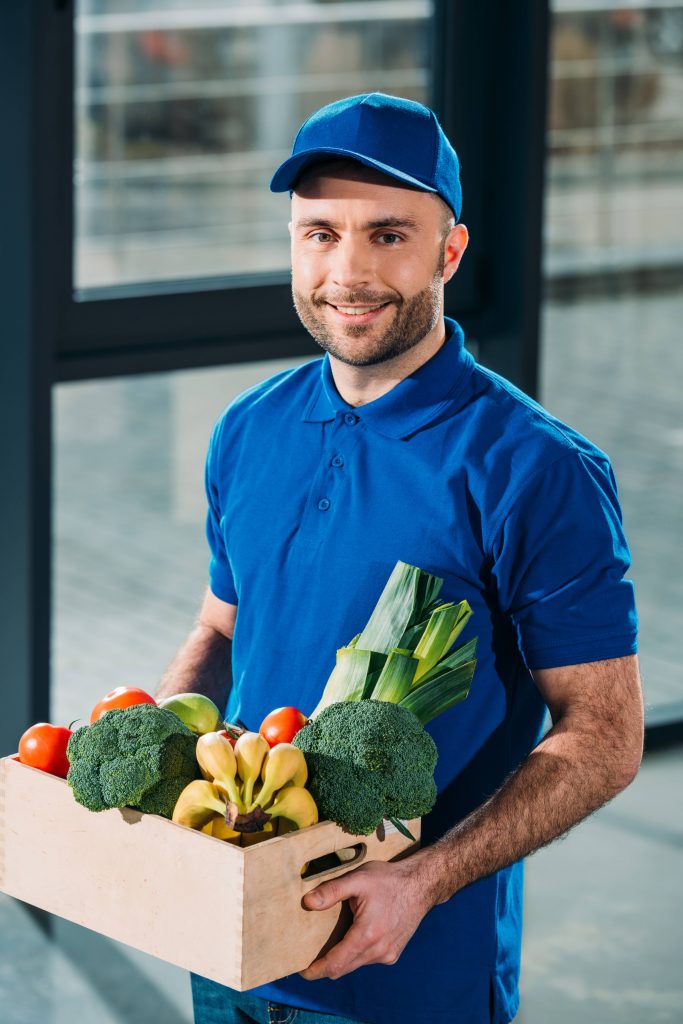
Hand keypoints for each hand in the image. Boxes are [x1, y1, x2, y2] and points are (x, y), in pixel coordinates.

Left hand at [298, 857, 431, 980]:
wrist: (421, 885)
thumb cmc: (388, 880)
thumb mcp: (358, 879)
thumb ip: (332, 891)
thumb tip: (307, 902)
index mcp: (367, 935)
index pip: (335, 964)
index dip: (317, 970)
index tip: (303, 971)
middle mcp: (378, 951)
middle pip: (343, 968)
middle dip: (326, 966)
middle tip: (310, 956)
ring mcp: (388, 954)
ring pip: (356, 964)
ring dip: (342, 958)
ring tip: (332, 942)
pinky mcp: (393, 953)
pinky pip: (368, 960)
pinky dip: (357, 954)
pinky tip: (354, 936)